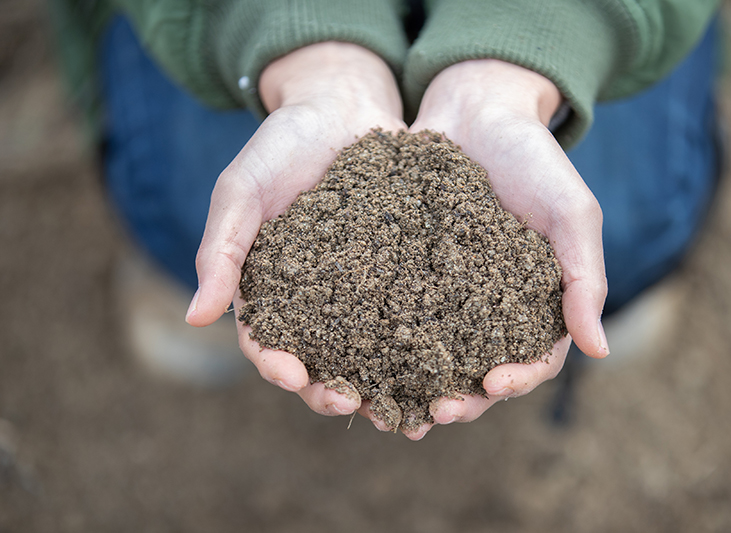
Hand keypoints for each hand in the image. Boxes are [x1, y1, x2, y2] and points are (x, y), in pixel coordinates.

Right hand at [185, 42, 405, 419]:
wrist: (341, 106)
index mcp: (270, 289)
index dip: (276, 364)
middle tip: (350, 404)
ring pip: (371, 351)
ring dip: (383, 384)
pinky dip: (426, 343)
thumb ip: (222, 251)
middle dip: (331, 389)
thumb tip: (194, 318)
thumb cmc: (280, 145)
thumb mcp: (242, 190)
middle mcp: (317, 300)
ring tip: (402, 410)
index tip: (290, 375)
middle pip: (321, 361)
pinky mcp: (403, 272)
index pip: (266, 341)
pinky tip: (445, 363)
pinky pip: (415, 313)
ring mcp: (363, 289)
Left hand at [403, 59, 608, 438]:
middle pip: (479, 373)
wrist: (477, 110)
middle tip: (436, 415)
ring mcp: (446, 294)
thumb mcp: (570, 213)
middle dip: (461, 400)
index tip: (493, 385)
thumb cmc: (534, 158)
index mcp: (537, 302)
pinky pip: (392, 316)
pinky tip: (357, 363)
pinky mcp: (406, 273)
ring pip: (432, 357)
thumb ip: (584, 279)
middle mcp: (490, 309)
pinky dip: (379, 345)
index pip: (535, 358)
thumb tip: (598, 352)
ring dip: (415, 389)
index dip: (517, 380)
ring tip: (391, 411)